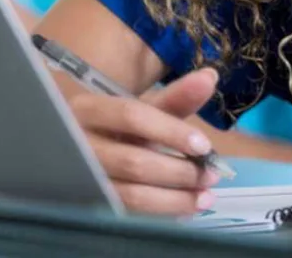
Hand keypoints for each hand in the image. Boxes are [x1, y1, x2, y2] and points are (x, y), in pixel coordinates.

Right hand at [71, 67, 220, 214]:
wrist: (80, 153)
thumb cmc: (116, 126)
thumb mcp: (142, 109)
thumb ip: (176, 96)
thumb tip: (210, 76)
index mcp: (91, 109)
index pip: (133, 116)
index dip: (171, 131)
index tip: (204, 146)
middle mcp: (79, 145)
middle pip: (134, 161)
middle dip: (179, 170)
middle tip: (211, 175)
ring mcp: (82, 181)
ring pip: (132, 194)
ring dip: (175, 198)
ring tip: (205, 196)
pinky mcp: (89, 207)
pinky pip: (129, 215)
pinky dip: (161, 213)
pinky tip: (185, 210)